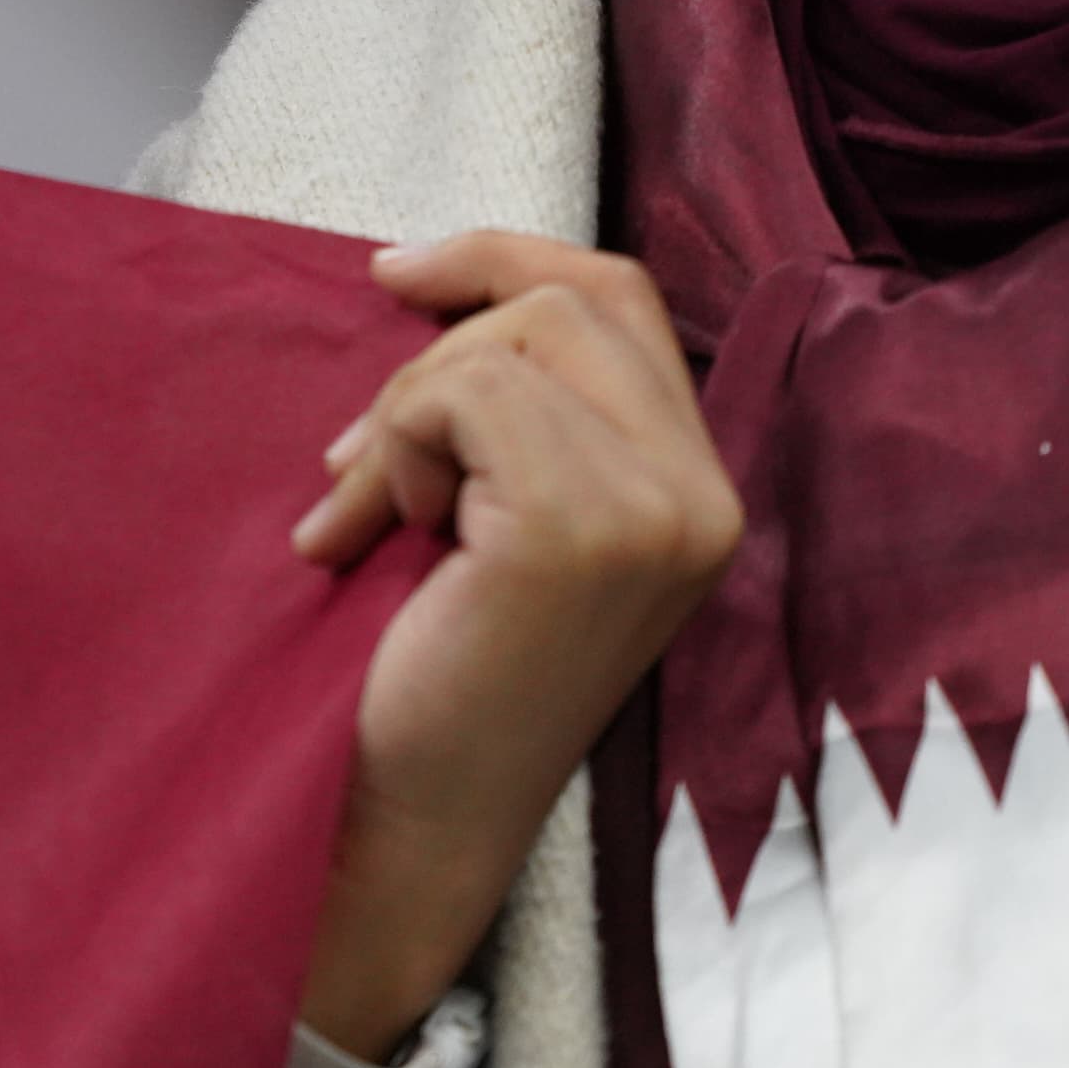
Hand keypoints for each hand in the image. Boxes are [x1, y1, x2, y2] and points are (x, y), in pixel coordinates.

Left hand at [288, 231, 736, 1063]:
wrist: (409, 808)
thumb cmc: (437, 660)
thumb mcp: (502, 503)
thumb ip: (518, 403)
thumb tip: (422, 276)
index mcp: (701, 488)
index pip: (623, 297)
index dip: (506, 259)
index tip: (398, 274)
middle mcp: (705, 497)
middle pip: (567, 299)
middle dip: (437, 352)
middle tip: (363, 461)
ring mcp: (658, 512)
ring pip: (508, 342)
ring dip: (404, 412)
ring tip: (370, 513)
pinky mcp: (581, 528)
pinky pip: (467, 395)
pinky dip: (395, 449)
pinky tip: (374, 537)